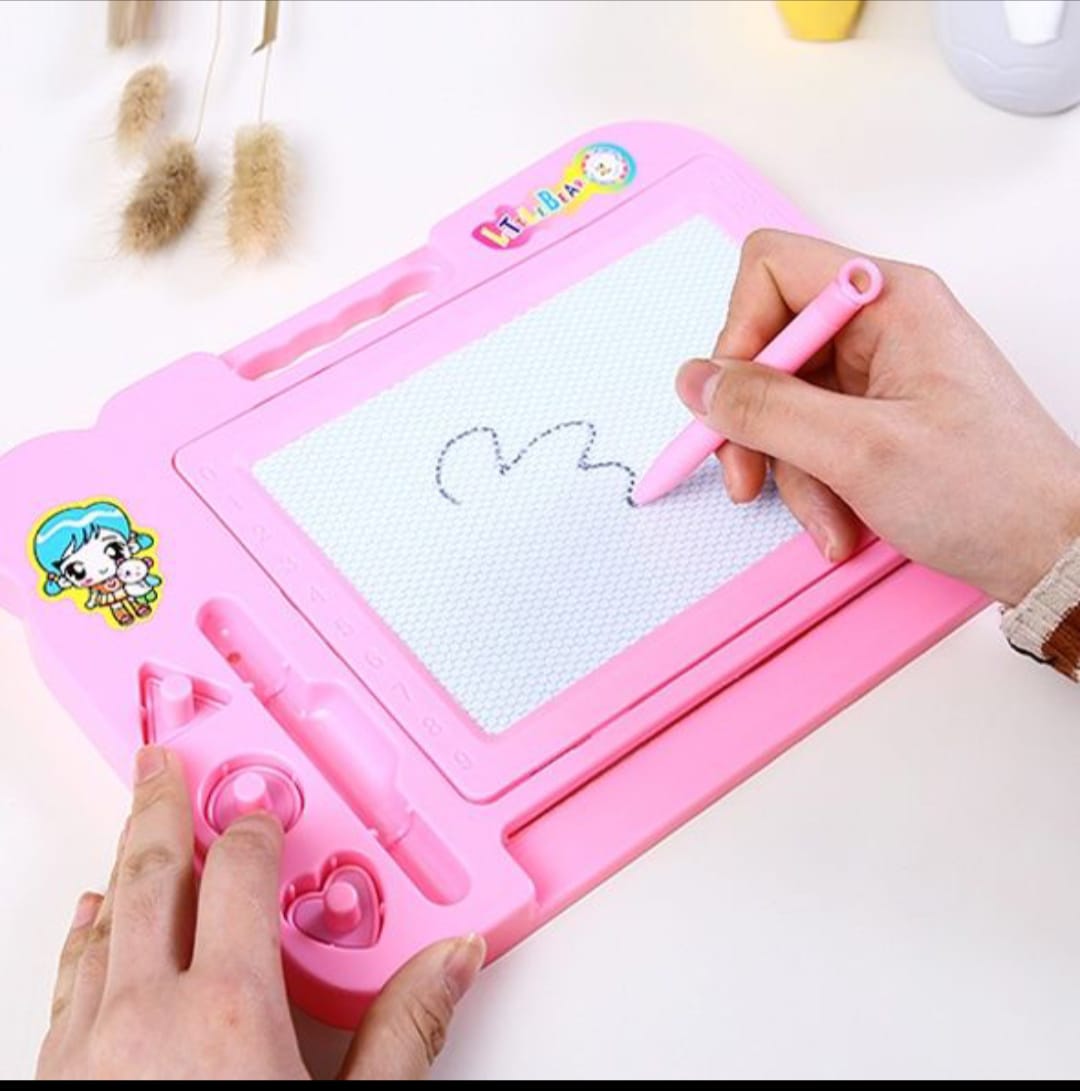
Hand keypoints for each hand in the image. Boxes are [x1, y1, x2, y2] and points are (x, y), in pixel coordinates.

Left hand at [37, 746, 484, 1079]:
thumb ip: (405, 1030)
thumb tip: (452, 959)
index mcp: (226, 1007)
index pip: (238, 875)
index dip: (251, 830)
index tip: (259, 811)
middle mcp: (143, 1014)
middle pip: (148, 875)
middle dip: (156, 810)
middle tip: (157, 764)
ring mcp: (85, 1051)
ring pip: (98, 927)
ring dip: (115, 873)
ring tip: (122, 842)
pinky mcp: (52, 1089)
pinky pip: (64, 988)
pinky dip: (78, 945)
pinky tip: (83, 933)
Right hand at [679, 230, 1079, 605]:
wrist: (1047, 549)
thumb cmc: (992, 492)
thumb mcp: (860, 451)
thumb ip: (766, 410)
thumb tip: (698, 382)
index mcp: (887, 301)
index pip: (771, 270)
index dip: (738, 332)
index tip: (732, 399)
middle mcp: (878, 326)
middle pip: (767, 347)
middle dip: (755, 422)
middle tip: (748, 474)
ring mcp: (875, 374)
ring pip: (781, 404)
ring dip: (789, 470)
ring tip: (825, 517)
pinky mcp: (873, 416)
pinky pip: (808, 438)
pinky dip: (812, 484)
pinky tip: (838, 520)